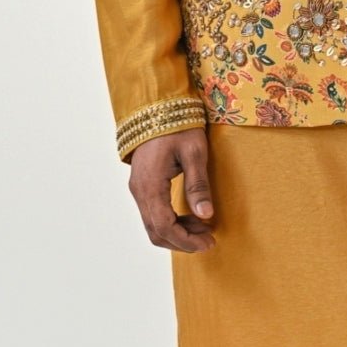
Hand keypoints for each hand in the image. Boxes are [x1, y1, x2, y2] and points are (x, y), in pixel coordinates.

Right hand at [127, 127, 215, 253]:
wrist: (158, 104)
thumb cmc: (178, 124)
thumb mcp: (194, 152)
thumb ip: (198, 185)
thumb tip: (205, 216)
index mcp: (151, 185)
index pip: (164, 226)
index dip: (186, 240)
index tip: (207, 243)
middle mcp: (139, 190)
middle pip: (156, 231)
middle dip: (182, 241)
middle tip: (208, 240)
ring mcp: (138, 187)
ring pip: (153, 223)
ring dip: (177, 232)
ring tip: (203, 228)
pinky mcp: (142, 183)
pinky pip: (153, 212)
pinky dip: (171, 220)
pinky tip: (190, 216)